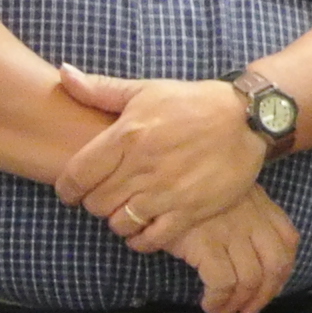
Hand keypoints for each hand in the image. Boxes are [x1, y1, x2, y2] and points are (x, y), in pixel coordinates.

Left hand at [54, 66, 269, 250]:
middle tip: (106, 197)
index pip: (76, 176)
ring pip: (119, 223)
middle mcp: (143, 166)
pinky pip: (152, 238)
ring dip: (118, 220)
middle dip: (95, 203)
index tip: (73, 191)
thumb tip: (63, 73)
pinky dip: (142, 239)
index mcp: (127, 134)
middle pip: (95, 203)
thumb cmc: (193, 103)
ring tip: (127, 210)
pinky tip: (145, 227)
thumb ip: (100, 88)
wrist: (249, 117)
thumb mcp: (146, 89)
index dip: (68, 189)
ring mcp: (167, 191)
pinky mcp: (191, 210)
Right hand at [169, 186, 298, 312]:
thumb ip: (246, 214)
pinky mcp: (205, 243)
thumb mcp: (228, 192)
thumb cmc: (190, 189)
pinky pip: (222, 282)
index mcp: (261, 205)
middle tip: (248, 312)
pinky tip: (209, 304)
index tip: (270, 289)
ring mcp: (230, 231)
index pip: (289, 241)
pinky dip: (219, 300)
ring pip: (250, 279)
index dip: (282, 271)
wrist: (159, 178)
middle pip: (275, 265)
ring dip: (239, 303)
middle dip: (265, 295)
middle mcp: (252, 219)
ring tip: (224, 311)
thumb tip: (252, 254)